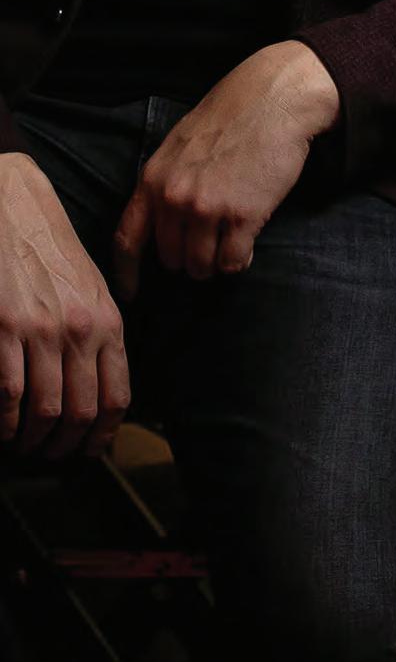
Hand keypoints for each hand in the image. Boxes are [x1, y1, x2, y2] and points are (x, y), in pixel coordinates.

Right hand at [0, 154, 129, 456]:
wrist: (14, 207)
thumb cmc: (51, 248)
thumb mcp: (92, 286)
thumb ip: (101, 333)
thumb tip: (99, 385)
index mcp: (107, 321)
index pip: (117, 396)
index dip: (103, 435)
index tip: (90, 450)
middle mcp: (79, 329)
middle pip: (81, 412)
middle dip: (65, 445)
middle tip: (51, 454)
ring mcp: (41, 330)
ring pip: (45, 411)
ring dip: (34, 440)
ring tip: (25, 445)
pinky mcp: (4, 328)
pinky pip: (9, 393)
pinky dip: (6, 421)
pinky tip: (4, 426)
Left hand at [113, 42, 339, 297]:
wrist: (274, 99)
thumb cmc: (230, 116)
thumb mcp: (179, 146)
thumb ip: (165, 184)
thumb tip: (163, 224)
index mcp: (153, 179)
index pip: (127, 239)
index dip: (127, 273)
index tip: (132, 293)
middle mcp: (174, 197)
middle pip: (171, 260)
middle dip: (189, 258)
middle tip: (209, 242)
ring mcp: (207, 208)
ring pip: (201, 267)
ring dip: (216, 262)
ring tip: (230, 240)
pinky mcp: (242, 216)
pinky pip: (233, 263)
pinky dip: (240, 259)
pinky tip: (247, 241)